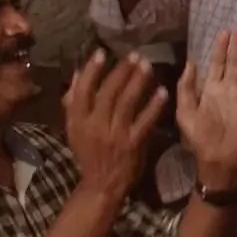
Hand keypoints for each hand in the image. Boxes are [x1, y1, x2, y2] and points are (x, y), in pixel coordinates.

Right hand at [63, 49, 168, 198]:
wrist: (101, 184)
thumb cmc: (89, 152)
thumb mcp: (75, 128)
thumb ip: (73, 102)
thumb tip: (76, 74)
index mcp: (77, 120)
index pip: (82, 90)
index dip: (91, 70)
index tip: (102, 53)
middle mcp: (94, 125)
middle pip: (108, 92)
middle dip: (122, 71)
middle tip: (135, 55)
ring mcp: (114, 135)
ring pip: (126, 103)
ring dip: (138, 82)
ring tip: (148, 66)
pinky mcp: (133, 144)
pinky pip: (145, 121)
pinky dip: (154, 106)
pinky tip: (163, 92)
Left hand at [176, 29, 236, 184]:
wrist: (219, 159)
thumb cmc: (200, 138)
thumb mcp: (185, 113)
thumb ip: (186, 88)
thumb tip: (191, 63)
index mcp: (211, 89)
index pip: (218, 63)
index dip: (221, 48)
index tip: (226, 32)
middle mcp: (229, 89)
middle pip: (236, 62)